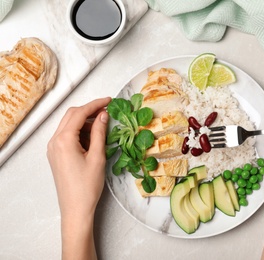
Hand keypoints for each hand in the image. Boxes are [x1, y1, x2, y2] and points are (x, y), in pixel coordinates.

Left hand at [47, 97, 110, 259]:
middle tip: (107, 110)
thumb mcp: (97, 157)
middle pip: (71, 116)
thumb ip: (100, 133)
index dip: (95, 104)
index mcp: (63, 140)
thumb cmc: (87, 185)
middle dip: (89, 110)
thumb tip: (104, 115)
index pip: (79, 113)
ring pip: (69, 125)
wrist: (75, 208)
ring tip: (103, 126)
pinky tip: (93, 137)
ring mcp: (53, 148)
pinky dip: (80, 132)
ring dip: (85, 122)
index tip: (110, 101)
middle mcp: (54, 141)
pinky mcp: (56, 155)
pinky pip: (67, 136)